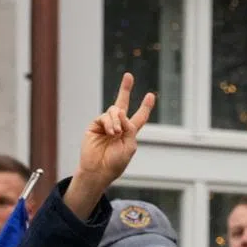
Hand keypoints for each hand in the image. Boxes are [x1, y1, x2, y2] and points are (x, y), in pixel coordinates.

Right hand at [65, 73, 155, 217]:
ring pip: (114, 111)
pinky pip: (104, 117)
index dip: (145, 107)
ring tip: (115, 133)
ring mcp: (105, 125)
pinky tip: (111, 133)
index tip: (151, 96)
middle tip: (128, 75)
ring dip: (117, 120)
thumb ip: (130, 128)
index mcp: (128, 133)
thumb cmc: (115, 163)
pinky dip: (110, 123)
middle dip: (125, 89)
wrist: (98, 171)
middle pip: (122, 104)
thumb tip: (121, 112)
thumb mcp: (130, 146)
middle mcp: (117, 126)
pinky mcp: (95, 126)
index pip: (139, 117)